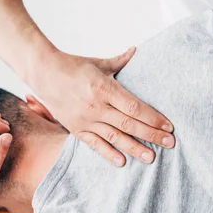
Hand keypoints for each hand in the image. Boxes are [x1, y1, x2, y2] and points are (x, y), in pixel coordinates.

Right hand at [29, 48, 174, 165]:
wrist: (42, 72)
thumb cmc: (73, 65)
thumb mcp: (99, 62)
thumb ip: (121, 61)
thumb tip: (136, 50)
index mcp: (104, 88)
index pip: (135, 107)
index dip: (154, 118)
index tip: (169, 126)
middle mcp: (96, 106)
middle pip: (130, 125)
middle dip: (152, 135)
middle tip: (170, 143)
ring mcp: (86, 119)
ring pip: (115, 138)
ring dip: (135, 148)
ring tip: (151, 158)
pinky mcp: (76, 128)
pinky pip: (95, 144)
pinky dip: (108, 154)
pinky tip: (123, 162)